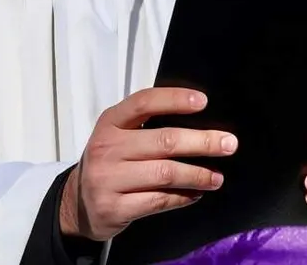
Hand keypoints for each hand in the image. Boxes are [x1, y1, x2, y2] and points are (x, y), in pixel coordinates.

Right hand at [59, 88, 237, 240]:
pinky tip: (196, 193)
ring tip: (217, 177)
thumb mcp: (118, 135)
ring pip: (166, 173)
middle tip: (229, 144)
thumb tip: (200, 123)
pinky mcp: (114, 208)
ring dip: (198, 174)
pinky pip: (158, 200)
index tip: (203, 101)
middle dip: (202, 142)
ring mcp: (108, 179)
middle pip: (164, 140)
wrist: (77, 203)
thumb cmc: (110, 162)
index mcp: (110, 122)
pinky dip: (183, 196)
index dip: (174, 99)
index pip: (144, 103)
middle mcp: (106, 148)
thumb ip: (148, 126)